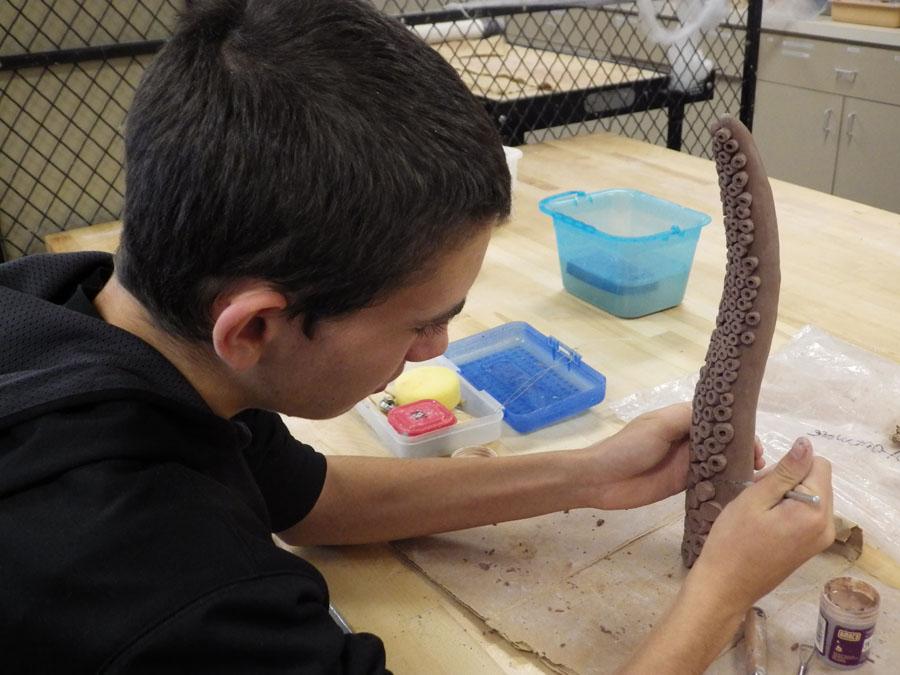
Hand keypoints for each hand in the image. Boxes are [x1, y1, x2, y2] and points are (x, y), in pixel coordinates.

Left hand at [589, 403, 763, 509]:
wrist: (602, 480)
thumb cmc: (628, 447)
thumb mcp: (659, 425)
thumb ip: (687, 418)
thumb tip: (719, 413)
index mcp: (681, 419)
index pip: (717, 417)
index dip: (737, 425)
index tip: (756, 438)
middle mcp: (687, 438)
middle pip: (723, 439)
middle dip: (743, 446)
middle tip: (760, 460)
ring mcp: (686, 462)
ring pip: (719, 459)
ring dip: (737, 464)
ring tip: (755, 473)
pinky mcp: (684, 483)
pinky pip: (710, 480)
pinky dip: (725, 481)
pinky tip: (741, 487)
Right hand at [686, 437, 834, 615]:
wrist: (725, 586)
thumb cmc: (732, 540)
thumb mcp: (754, 499)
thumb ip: (784, 471)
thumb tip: (806, 444)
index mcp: (815, 511)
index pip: (818, 464)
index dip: (789, 466)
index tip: (764, 483)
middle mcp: (827, 525)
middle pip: (817, 480)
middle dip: (789, 480)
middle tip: (758, 498)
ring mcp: (820, 539)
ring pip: (812, 495)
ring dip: (787, 494)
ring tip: (759, 512)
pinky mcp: (811, 547)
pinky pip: (808, 513)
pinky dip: (789, 510)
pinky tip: (765, 523)